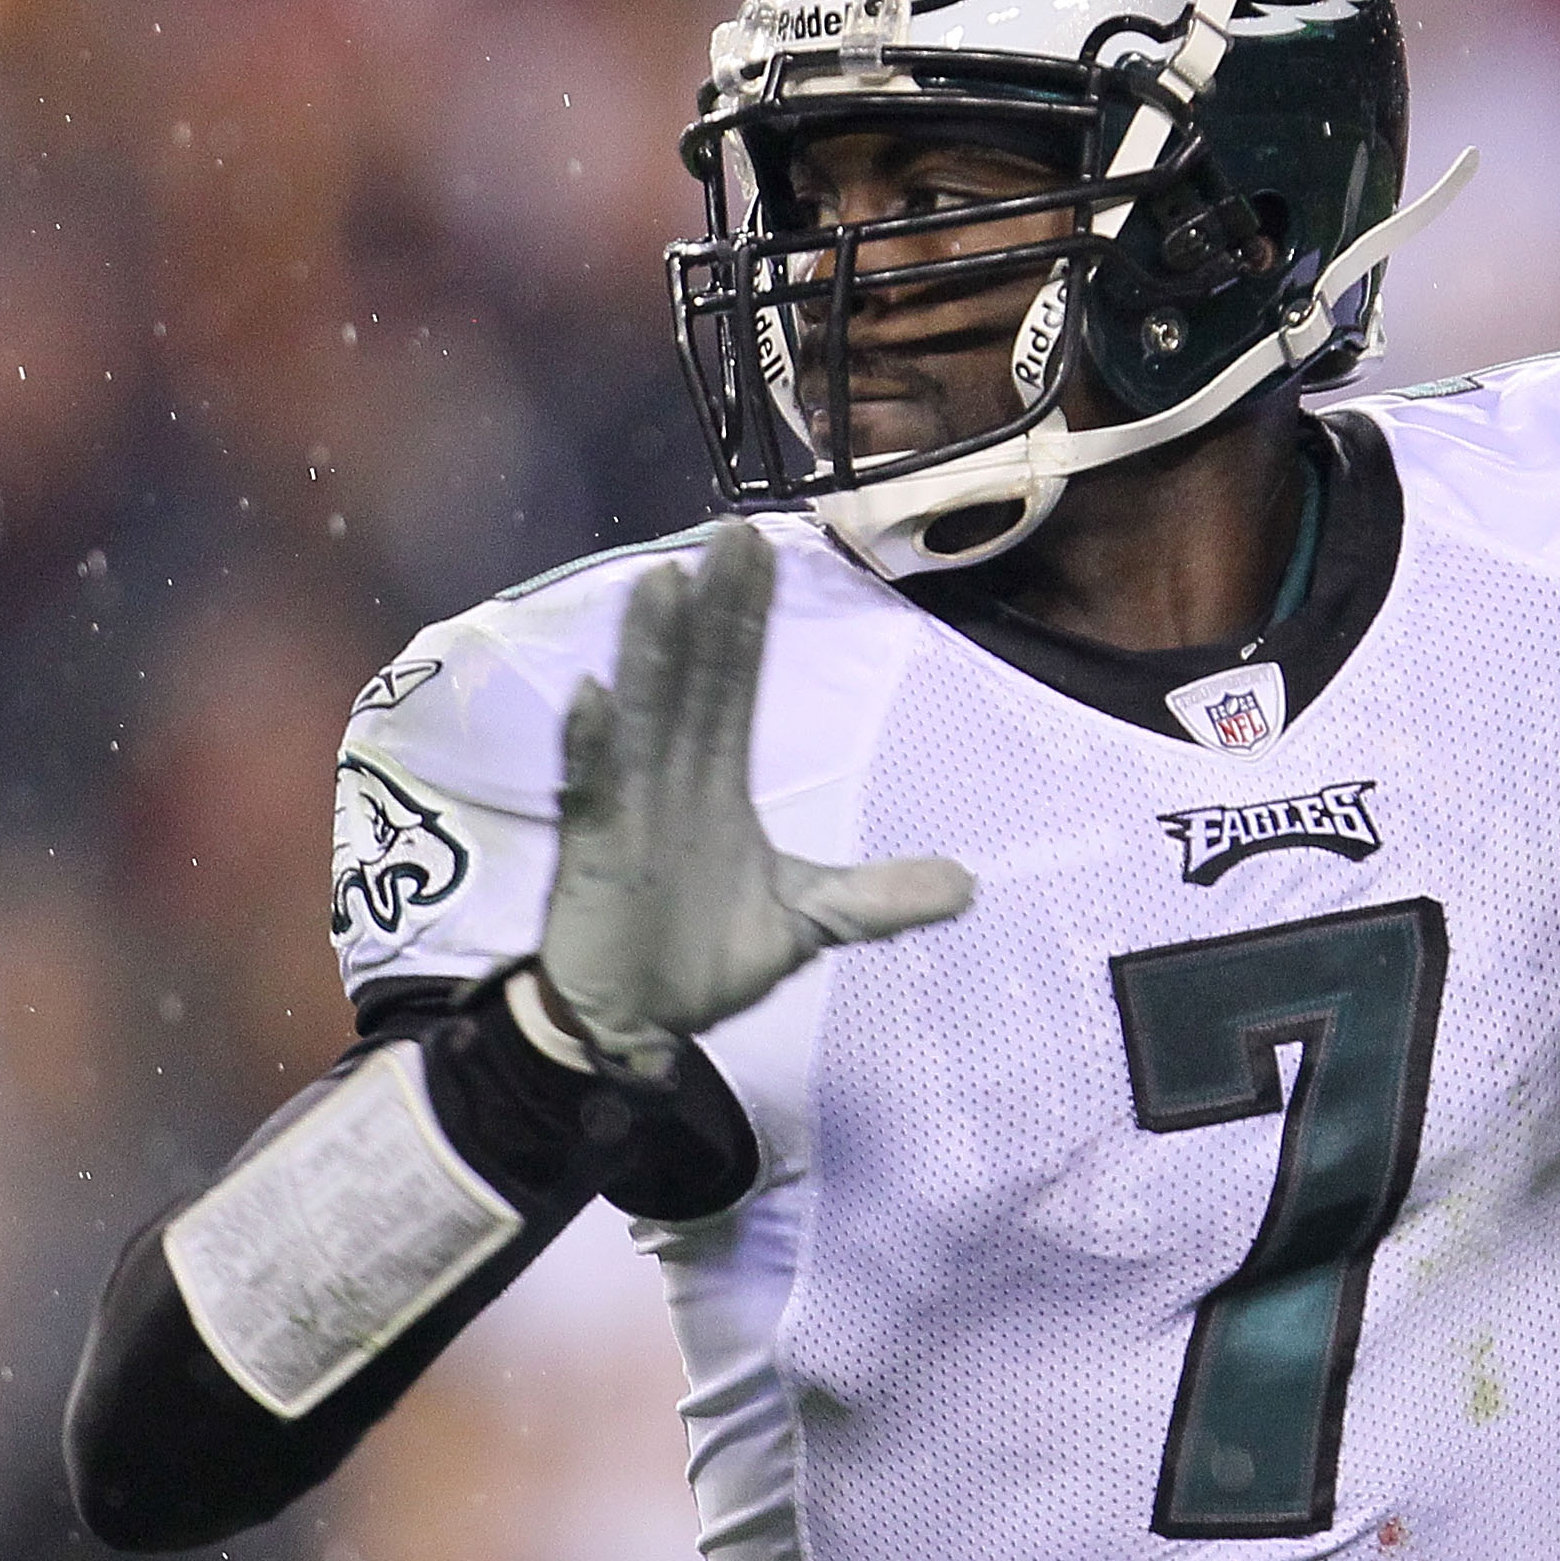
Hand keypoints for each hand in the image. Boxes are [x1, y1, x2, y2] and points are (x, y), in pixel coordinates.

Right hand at [537, 520, 975, 1078]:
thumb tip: (969, 884)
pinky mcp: (594, 852)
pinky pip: (590, 790)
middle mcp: (672, 779)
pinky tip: (595, 698)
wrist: (635, 1027)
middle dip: (712, 611)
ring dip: (651, 654)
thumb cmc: (705, 960)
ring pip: (644, 718)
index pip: (735, 686)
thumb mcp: (809, 924)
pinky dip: (591, 747)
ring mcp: (629, 809)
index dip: (746, 620)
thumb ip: (878, 898)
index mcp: (716, 783)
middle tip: (729, 533)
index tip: (760, 551)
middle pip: (697, 681)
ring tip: (663, 584)